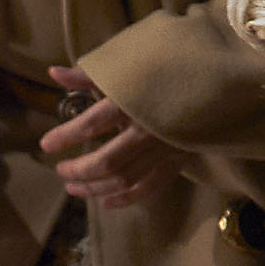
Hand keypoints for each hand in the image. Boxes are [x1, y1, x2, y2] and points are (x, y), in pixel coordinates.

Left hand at [40, 70, 185, 209]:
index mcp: (134, 99)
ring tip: (73, 187)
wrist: (218, 73)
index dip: (65, 136)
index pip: (91, 123)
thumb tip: (53, 73)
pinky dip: (126, 198)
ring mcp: (166, 147)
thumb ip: (90, 74)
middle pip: (106, 161)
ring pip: (124, 179)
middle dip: (78, 170)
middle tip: (60, 170)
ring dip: (94, 188)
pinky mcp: (180, 158)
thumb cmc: (168, 65)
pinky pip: (150, 186)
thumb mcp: (129, 63)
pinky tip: (105, 202)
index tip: (46, 145)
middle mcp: (148, 128)